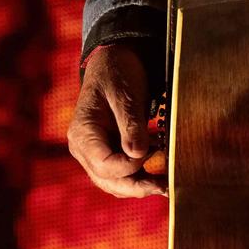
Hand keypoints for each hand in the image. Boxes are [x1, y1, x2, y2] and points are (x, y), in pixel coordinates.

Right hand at [69, 43, 165, 197]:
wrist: (114, 61)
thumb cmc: (118, 73)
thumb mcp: (125, 95)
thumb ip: (131, 125)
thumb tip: (138, 155)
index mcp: (82, 132)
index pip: (104, 164)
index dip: (130, 166)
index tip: (154, 153)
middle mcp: (83, 148)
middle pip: (107, 180)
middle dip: (137, 186)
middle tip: (166, 186)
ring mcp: (94, 152)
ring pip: (114, 182)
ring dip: (139, 186)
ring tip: (165, 185)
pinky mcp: (108, 152)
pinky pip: (120, 174)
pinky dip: (138, 178)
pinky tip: (159, 176)